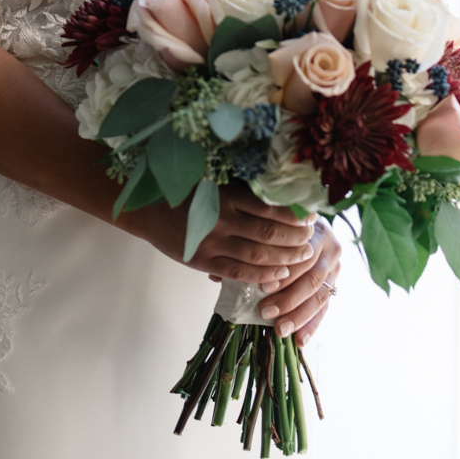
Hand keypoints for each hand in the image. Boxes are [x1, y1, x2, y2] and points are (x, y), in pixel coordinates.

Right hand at [131, 181, 316, 284]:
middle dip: (295, 237)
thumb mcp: (213, 183)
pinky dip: (262, 276)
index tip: (310, 215)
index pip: (269, 206)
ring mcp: (212, 243)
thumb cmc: (184, 192)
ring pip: (258, 255)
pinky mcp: (204, 262)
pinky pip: (239, 273)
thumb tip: (278, 196)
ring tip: (302, 256)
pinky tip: (278, 275)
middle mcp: (222, 219)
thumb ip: (240, 191)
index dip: (293, 214)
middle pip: (269, 232)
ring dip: (285, 258)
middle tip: (311, 237)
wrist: (148, 209)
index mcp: (226, 195)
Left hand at [258, 221, 341, 346]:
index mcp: (314, 230)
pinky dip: (312, 325)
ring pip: (320, 295)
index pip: (301, 256)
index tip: (263, 288)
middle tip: (267, 312)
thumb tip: (223, 272)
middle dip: (289, 299)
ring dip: (299, 315)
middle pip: (312, 278)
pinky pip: (325, 307)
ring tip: (281, 329)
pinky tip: (300, 340)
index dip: (284, 273)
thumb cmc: (285, 227)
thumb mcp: (275, 229)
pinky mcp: (334, 283)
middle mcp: (330, 247)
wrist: (309, 223)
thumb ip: (260, 246)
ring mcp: (335, 266)